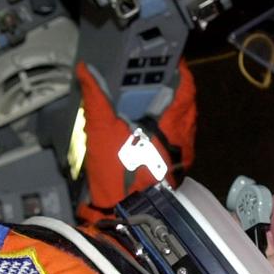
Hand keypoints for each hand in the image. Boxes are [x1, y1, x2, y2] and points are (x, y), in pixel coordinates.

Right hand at [74, 60, 196, 215]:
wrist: (124, 213)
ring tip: (147, 103)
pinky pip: (177, 141)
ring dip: (169, 111)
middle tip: (153, 79)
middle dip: (172, 90)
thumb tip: (86, 72)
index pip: (186, 86)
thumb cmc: (118, 174)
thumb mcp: (101, 129)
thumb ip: (95, 97)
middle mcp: (184, 138)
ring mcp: (183, 155)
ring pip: (182, 124)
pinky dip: (166, 131)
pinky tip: (146, 131)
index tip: (169, 61)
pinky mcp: (176, 169)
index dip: (180, 71)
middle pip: (186, 104)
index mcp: (173, 123)